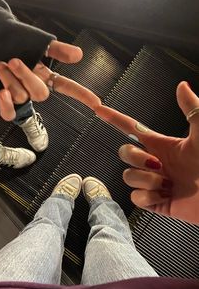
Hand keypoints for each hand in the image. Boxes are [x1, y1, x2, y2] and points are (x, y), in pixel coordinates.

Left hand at [0, 40, 100, 119]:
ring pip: (22, 98)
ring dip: (9, 80)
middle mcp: (34, 86)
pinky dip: (6, 105)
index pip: (67, 87)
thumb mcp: (37, 41)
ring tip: (0, 64)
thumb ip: (57, 50)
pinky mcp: (5, 102)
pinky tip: (2, 92)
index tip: (97, 103)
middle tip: (14, 60)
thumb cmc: (12, 37)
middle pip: (40, 94)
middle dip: (27, 77)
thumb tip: (79, 55)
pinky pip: (10, 114)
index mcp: (45, 74)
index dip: (82, 95)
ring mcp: (20, 95)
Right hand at [95, 81, 198, 224]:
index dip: (114, 118)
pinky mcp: (155, 201)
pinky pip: (136, 198)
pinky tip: (164, 196)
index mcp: (162, 145)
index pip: (132, 129)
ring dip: (147, 180)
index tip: (99, 109)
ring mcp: (154, 183)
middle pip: (124, 153)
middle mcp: (155, 162)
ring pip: (128, 177)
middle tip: (158, 164)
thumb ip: (191, 109)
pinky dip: (148, 197)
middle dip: (137, 158)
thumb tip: (182, 86)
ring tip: (168, 184)